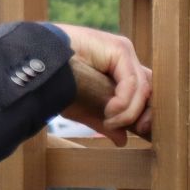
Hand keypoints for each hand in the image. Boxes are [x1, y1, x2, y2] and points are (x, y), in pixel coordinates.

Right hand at [56, 23, 151, 142]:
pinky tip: (109, 111)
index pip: (145, 92)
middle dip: (147, 111)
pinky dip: (123, 101)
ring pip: (142, 87)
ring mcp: (123, 53)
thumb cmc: (58, 84)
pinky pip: (131, 81)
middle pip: (149, 87)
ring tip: (109, 121)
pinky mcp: (119, 49)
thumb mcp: (86, 109)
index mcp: (119, 72)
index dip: (147, 112)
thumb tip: (122, 141)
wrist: (40, 66)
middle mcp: (125, 60)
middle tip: (138, 128)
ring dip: (128, 111)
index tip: (140, 130)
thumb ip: (105, 123)